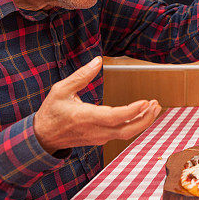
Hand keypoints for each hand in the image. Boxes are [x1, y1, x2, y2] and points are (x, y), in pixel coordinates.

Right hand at [33, 56, 160, 153]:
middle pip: (126, 130)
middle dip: (145, 119)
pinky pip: (121, 133)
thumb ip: (81, 75)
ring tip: (154, 107)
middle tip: (155, 104)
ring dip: (142, 122)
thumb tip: (98, 60)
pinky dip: (134, 124)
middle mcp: (94, 130)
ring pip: (126, 134)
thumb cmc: (51, 112)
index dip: (131, 112)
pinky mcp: (100, 139)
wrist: (42, 137)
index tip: (145, 102)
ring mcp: (98, 137)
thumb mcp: (61, 89)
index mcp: (84, 117)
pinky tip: (141, 113)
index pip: (113, 118)